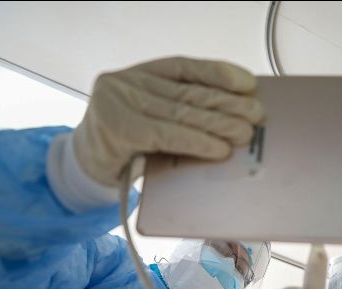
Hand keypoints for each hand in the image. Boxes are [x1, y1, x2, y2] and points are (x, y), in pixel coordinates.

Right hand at [73, 56, 263, 186]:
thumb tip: (234, 116)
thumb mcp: (152, 119)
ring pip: (180, 113)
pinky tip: (219, 149)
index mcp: (138, 74)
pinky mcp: (117, 130)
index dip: (219, 73)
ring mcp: (117, 103)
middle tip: (256, 114)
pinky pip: (167, 135)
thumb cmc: (127, 145)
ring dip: (218, 125)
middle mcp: (125, 82)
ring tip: (245, 133)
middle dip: (227, 104)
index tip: (248, 83)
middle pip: (186, 92)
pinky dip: (197, 143)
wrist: (85, 167)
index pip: (184, 67)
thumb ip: (180, 112)